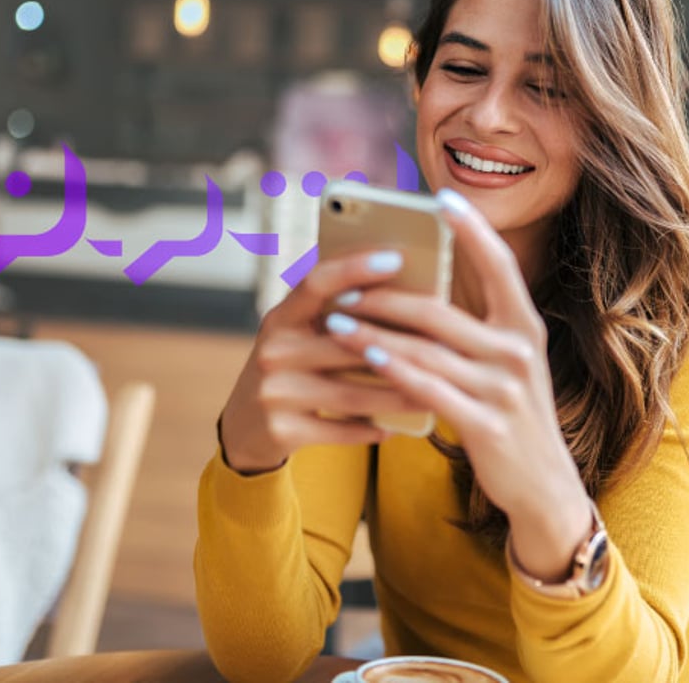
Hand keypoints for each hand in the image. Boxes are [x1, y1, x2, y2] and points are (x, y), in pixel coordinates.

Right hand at [219, 249, 425, 473]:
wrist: (245, 428)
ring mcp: (272, 392)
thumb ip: (335, 315)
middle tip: (444, 344)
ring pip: (350, 392)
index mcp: (281, 317)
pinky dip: (371, 430)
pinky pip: (340, 430)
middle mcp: (272, 350)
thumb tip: (403, 288)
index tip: (395, 258)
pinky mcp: (280, 431)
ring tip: (434, 393)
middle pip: (344, 343)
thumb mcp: (300, 336)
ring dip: (397, 395)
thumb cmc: (292, 370)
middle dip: (397, 346)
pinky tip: (398, 429)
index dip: (353, 267)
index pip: (316, 282)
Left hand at [324, 190, 590, 578]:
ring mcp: (505, 388)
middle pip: (442, 310)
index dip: (472, 229)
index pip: (499, 265)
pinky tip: (364, 356)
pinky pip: (429, 389)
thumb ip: (474, 324)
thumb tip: (423, 283)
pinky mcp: (487, 423)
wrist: (543, 484)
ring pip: (427, 349)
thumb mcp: (505, 361)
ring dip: (375, 332)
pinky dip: (393, 370)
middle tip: (344, 283)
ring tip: (337, 318)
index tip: (441, 198)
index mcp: (524, 325)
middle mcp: (519, 350)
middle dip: (387, 294)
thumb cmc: (511, 410)